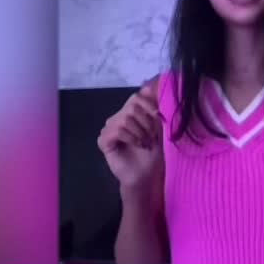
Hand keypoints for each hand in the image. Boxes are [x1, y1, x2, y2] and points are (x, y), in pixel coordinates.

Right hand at [97, 82, 163, 199]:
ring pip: (125, 118)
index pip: (137, 96)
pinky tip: (138, 145)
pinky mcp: (104, 141)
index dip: (149, 104)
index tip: (159, 117)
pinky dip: (132, 137)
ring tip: (146, 143)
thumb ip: (155, 109)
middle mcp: (118, 117)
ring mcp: (109, 129)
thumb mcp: (160, 128)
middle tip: (152, 137)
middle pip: (132, 105)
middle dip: (147, 122)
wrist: (147, 176)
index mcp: (131, 113)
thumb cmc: (155, 154)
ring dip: (141, 132)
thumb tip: (151, 87)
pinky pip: (117, 130)